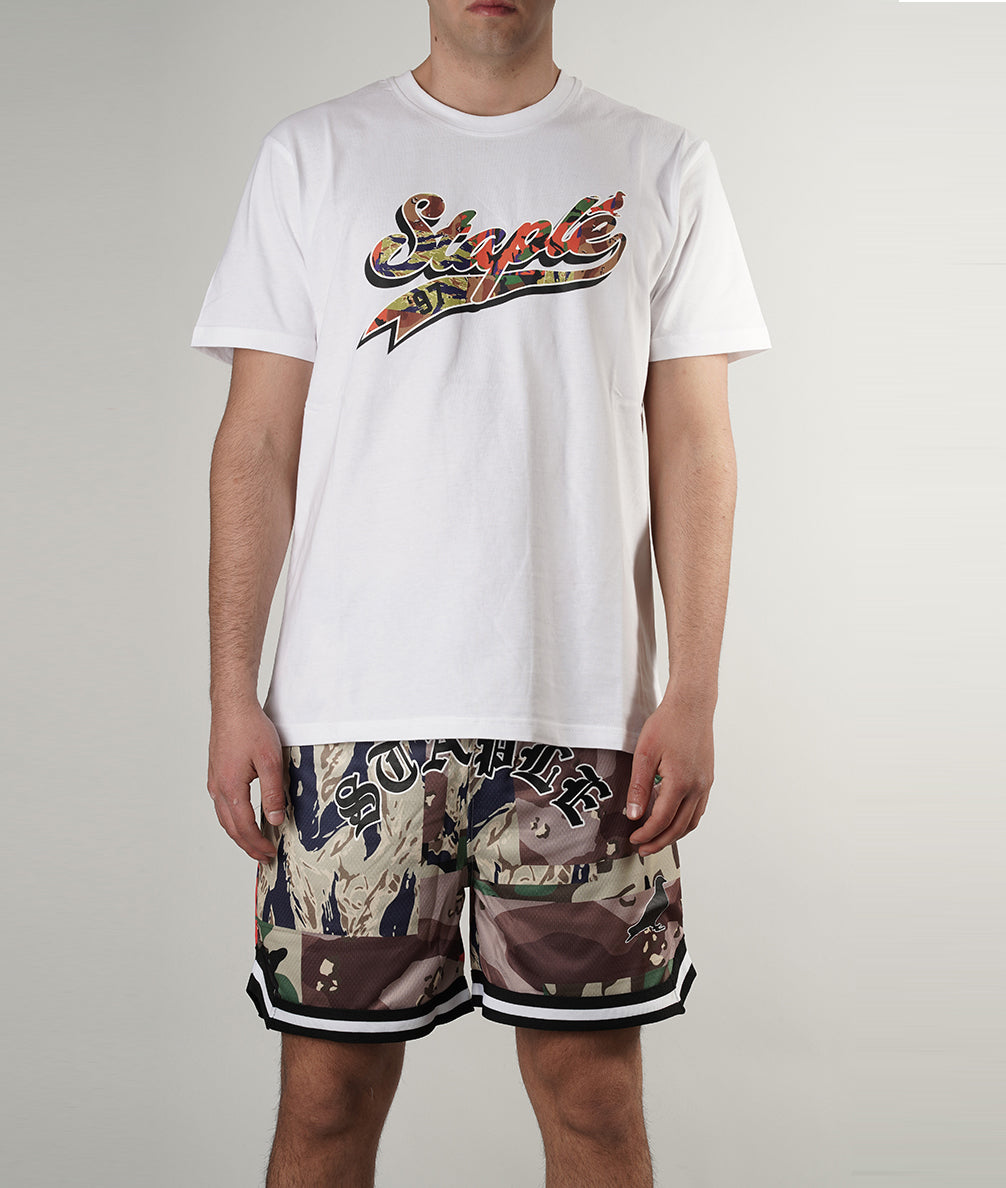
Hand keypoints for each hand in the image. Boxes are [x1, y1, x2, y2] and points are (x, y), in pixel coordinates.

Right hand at [207, 700, 286, 861]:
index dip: (257, 843)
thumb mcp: (270, 761)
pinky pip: (223, 805)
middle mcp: (217, 788)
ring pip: (225, 817)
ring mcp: (214, 781)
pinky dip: (234, 819)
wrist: (232, 706)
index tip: (270, 853)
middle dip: (247, 845)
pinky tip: (243, 819)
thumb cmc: (251, 728)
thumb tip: (275, 820)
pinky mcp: (216, 774)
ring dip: (239, 833)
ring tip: (254, 843)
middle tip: (263, 857)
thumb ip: (272, 793)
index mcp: (230, 788)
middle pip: (231, 827)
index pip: (244, 826)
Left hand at [624, 696, 714, 854]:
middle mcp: (697, 787)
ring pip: (691, 821)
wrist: (692, 705)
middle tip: (643, 849)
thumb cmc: (667, 724)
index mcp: (680, 783)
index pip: (662, 820)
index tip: (633, 839)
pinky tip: (671, 819)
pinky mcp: (708, 778)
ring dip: (674, 834)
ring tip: (656, 838)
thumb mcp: (644, 754)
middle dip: (659, 841)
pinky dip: (685, 820)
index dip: (646, 834)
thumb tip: (634, 815)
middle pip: (679, 827)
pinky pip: (698, 809)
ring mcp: (705, 784)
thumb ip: (639, 787)